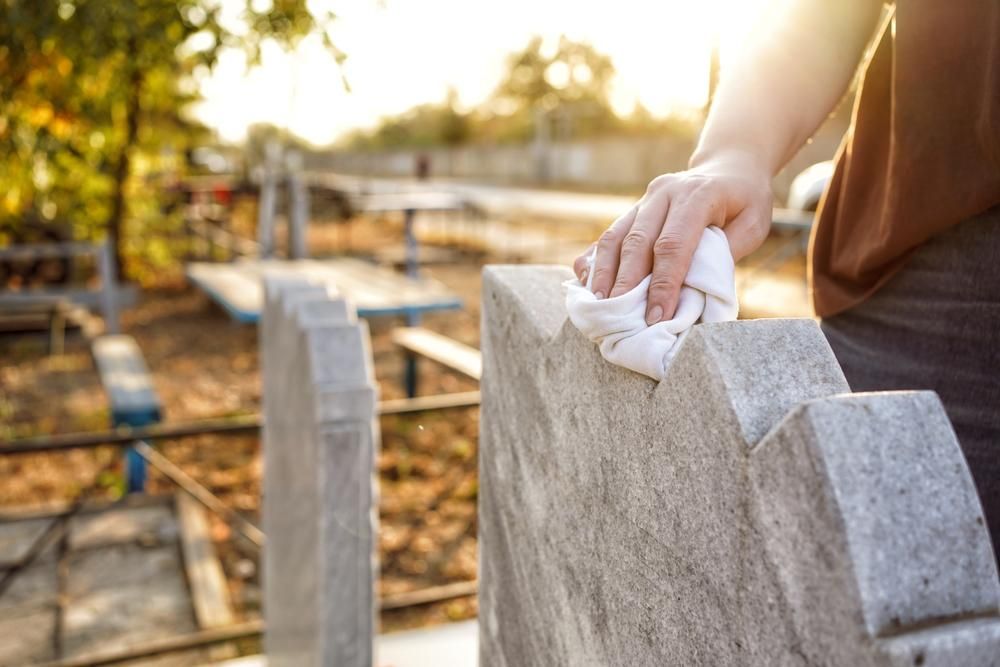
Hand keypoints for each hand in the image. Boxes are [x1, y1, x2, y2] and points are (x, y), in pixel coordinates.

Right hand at [573, 150, 772, 323]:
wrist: (730, 166)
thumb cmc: (745, 202)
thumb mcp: (752, 225)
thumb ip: (723, 255)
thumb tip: (691, 293)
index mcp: (697, 195)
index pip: (673, 244)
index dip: (662, 283)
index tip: (657, 316)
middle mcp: (665, 193)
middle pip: (637, 241)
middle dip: (627, 283)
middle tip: (619, 316)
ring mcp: (645, 199)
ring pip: (615, 236)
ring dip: (604, 272)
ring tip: (599, 303)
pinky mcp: (633, 208)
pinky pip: (609, 234)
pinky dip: (595, 259)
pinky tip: (586, 282)